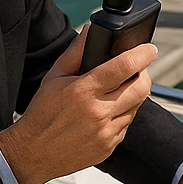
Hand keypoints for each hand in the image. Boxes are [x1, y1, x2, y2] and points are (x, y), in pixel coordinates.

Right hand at [0, 26, 157, 183]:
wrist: (33, 152)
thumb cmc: (42, 114)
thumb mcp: (54, 77)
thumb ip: (76, 52)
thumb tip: (91, 31)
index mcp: (84, 90)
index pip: (125, 66)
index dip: (143, 54)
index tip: (150, 50)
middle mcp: (99, 112)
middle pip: (141, 87)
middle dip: (143, 74)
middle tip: (136, 70)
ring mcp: (106, 132)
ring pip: (136, 106)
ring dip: (132, 96)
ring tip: (115, 92)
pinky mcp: (109, 146)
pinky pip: (126, 125)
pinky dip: (122, 115)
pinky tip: (106, 113)